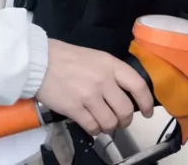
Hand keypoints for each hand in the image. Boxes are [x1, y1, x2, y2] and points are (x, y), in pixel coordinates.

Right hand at [36, 39, 154, 136]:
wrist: (39, 61)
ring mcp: (89, 95)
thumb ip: (111, 73)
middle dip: (125, 120)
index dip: (147, 102)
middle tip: (120, 121)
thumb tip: (124, 93)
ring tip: (104, 124)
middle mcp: (103, 80)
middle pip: (125, 110)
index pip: (138, 86)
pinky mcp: (74, 108)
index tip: (148, 112)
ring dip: (109, 127)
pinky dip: (95, 130)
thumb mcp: (95, 57)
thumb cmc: (66, 58)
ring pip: (110, 122)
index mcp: (110, 64)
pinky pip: (93, 127)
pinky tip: (91, 125)